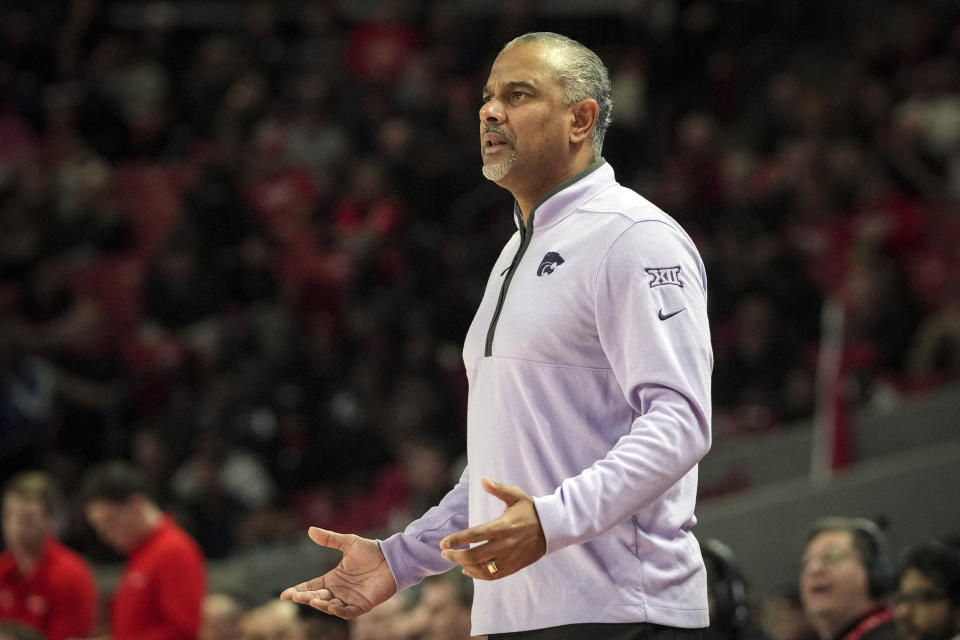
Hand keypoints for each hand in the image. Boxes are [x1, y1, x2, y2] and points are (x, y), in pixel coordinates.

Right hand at [280, 527, 396, 618]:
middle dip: (305, 598)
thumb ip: (329, 539)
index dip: (298, 591)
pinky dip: (338, 611)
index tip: (285, 595)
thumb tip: (310, 530)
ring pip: (330, 607)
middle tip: (296, 596)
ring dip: (320, 605)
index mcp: (333, 578)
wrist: (392, 558)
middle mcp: (338, 591)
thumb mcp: (348, 543)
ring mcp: (349, 599)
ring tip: (312, 599)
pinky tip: (331, 605)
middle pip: (317, 597)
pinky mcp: (362, 605)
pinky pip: (347, 612)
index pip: (311, 587)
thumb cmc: (371, 551)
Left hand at [439, 477, 545, 579]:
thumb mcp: (516, 495)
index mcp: (503, 526)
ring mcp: (509, 557)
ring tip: (455, 560)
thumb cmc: (530, 510)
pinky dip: (478, 575)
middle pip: (475, 555)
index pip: (475, 535)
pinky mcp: (514, 566)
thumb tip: (483, 479)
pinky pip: (492, 575)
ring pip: (482, 568)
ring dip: (465, 566)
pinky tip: (468, 570)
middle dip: (456, 555)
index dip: (457, 540)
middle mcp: (505, 544)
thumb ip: (498, 488)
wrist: (551, 528)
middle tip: (445, 552)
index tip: (443, 542)